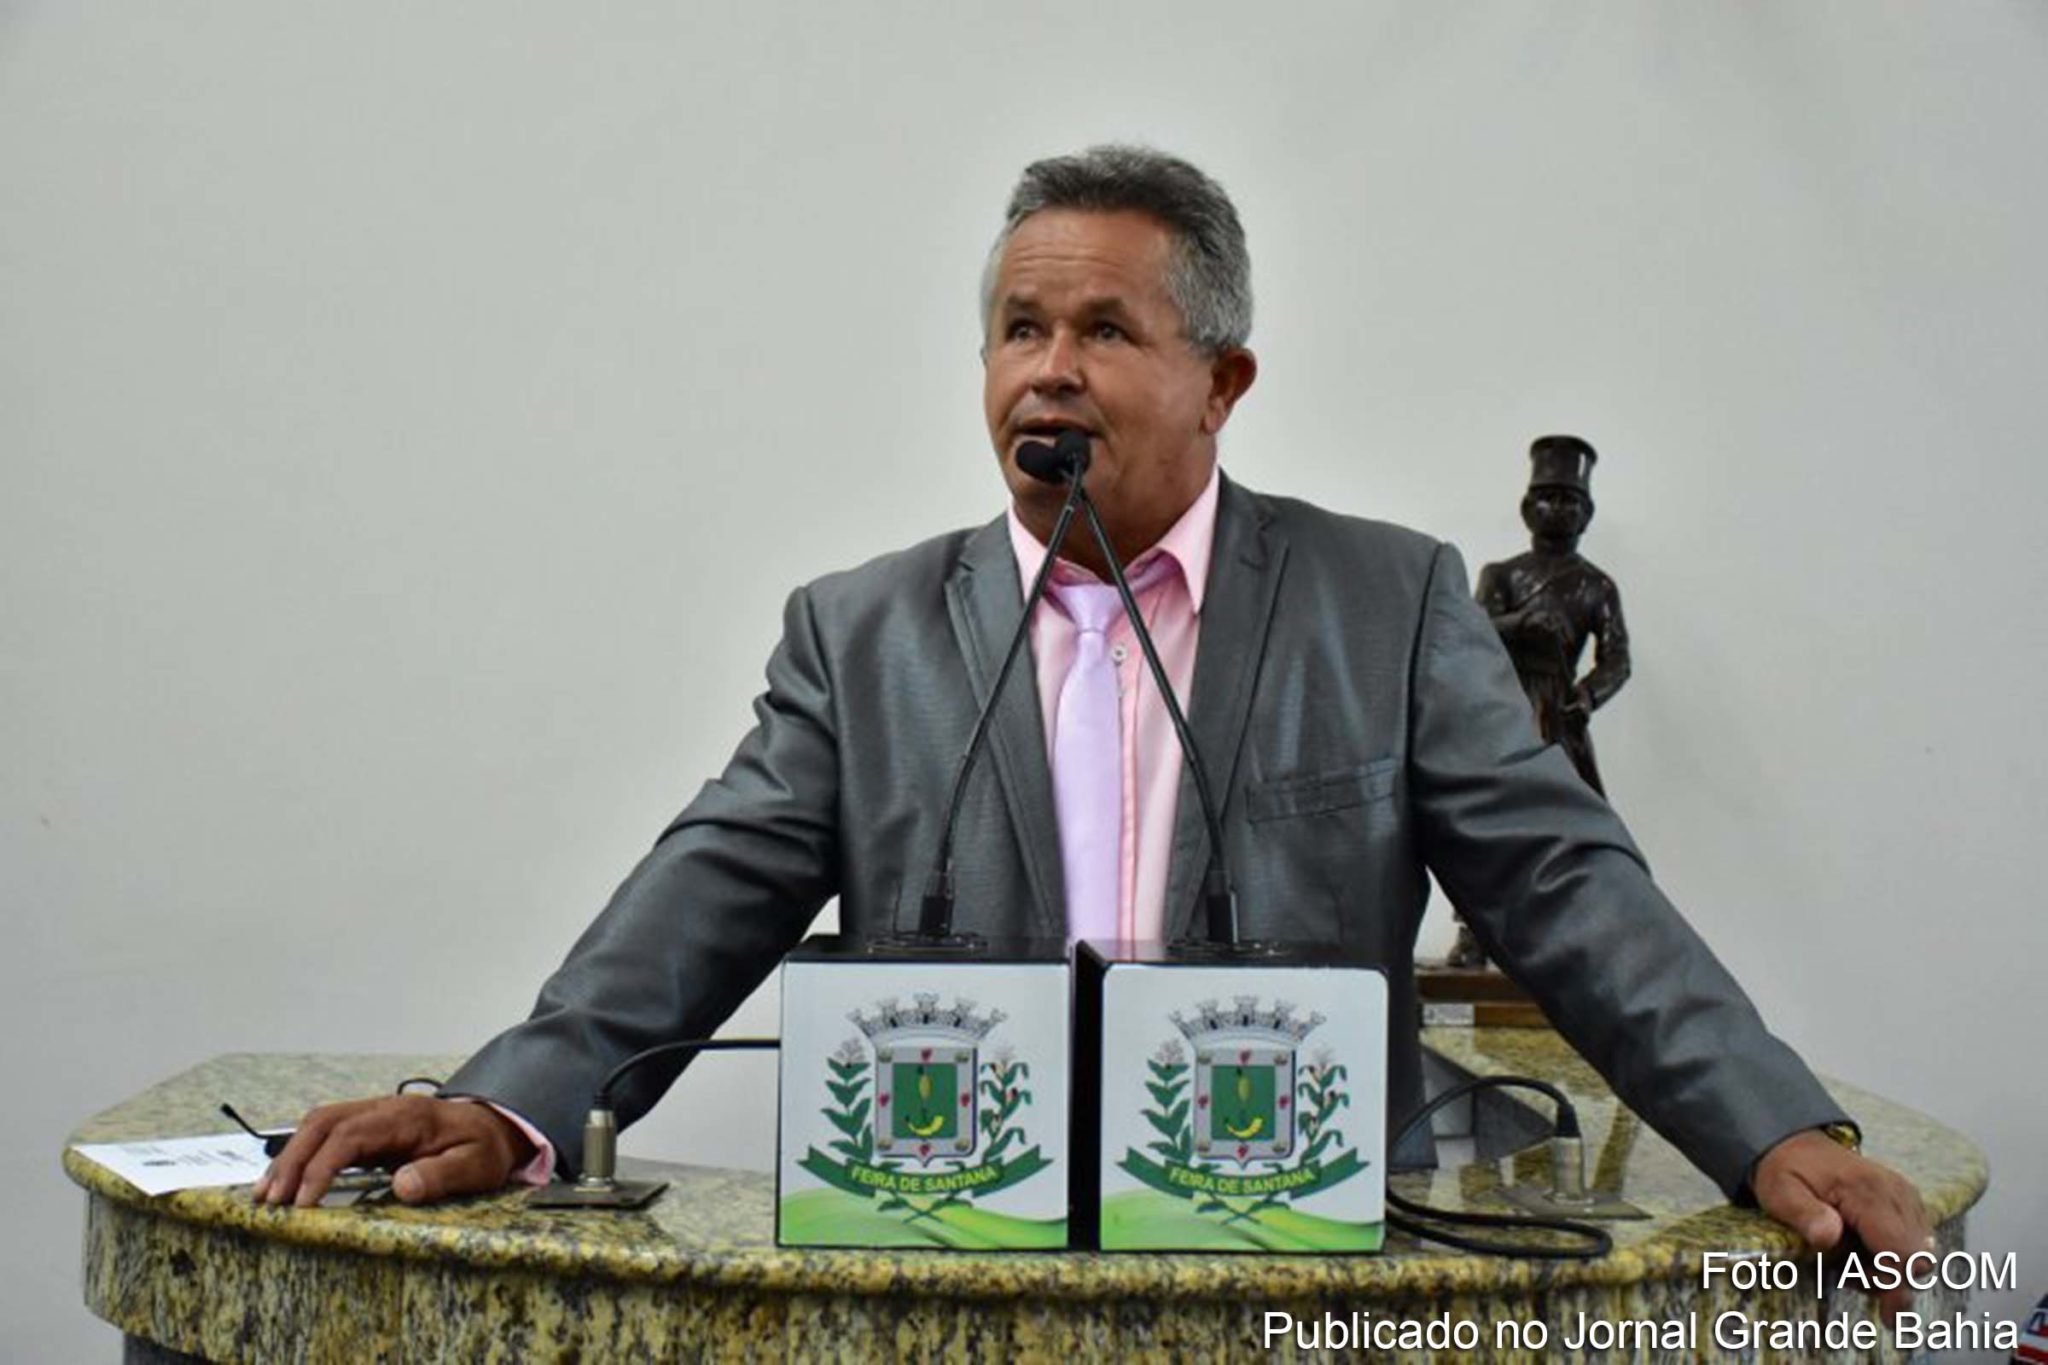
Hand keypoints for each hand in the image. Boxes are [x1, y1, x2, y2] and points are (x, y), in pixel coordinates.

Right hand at [251, 1095, 535, 1207]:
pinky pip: (324, 1132)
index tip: (304, 1203)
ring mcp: (371, 1113)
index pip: (351, 1135)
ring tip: (266, 1195)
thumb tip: (401, 1185)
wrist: (492, 1126)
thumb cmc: (483, 1149)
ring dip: (289, 1156)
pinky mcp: (366, 1126)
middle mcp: (382, 1109)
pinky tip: (285, 1181)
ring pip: (317, 1124)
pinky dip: (300, 1154)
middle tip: (270, 1202)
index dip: (322, 1167)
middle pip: (323, 1122)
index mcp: (406, 1117)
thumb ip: (442, 1175)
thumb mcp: (476, 1166)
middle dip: (292, 1161)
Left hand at [1752, 1129, 1931, 1320]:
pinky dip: (1892, 1254)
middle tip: (1847, 1273)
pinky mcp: (1908, 1202)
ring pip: (1919, 1253)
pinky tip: (1862, 1247)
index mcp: (1867, 1191)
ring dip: (1888, 1268)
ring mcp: (1906, 1196)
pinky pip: (1915, 1241)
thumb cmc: (1787, 1170)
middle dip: (1887, 1278)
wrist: (1796, 1146)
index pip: (1900, 1251)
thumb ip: (1804, 1215)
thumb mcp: (1780, 1193)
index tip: (1888, 1315)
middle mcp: (1896, 1192)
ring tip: (1848, 1256)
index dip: (1897, 1287)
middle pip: (1916, 1258)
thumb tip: (1829, 1237)